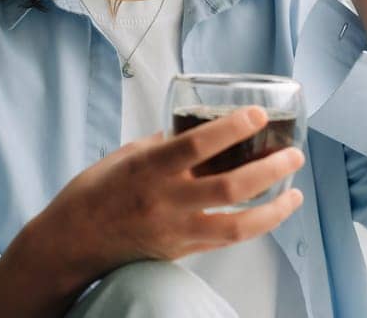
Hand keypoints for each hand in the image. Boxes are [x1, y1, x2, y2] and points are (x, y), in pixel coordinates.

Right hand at [34, 108, 303, 279]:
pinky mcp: (180, 252)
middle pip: (229, 188)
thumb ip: (162, 144)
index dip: (231, 128)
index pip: (197, 145)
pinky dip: (251, 226)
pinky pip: (224, 240)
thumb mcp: (126, 155)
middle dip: (268, 170)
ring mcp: (175, 231)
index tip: (257, 114)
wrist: (72, 245)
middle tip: (293, 153)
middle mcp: (166, 201)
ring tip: (295, 192)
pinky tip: (270, 213)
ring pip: (236, 226)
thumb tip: (193, 130)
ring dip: (272, 208)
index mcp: (149, 168)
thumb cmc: (93, 192)